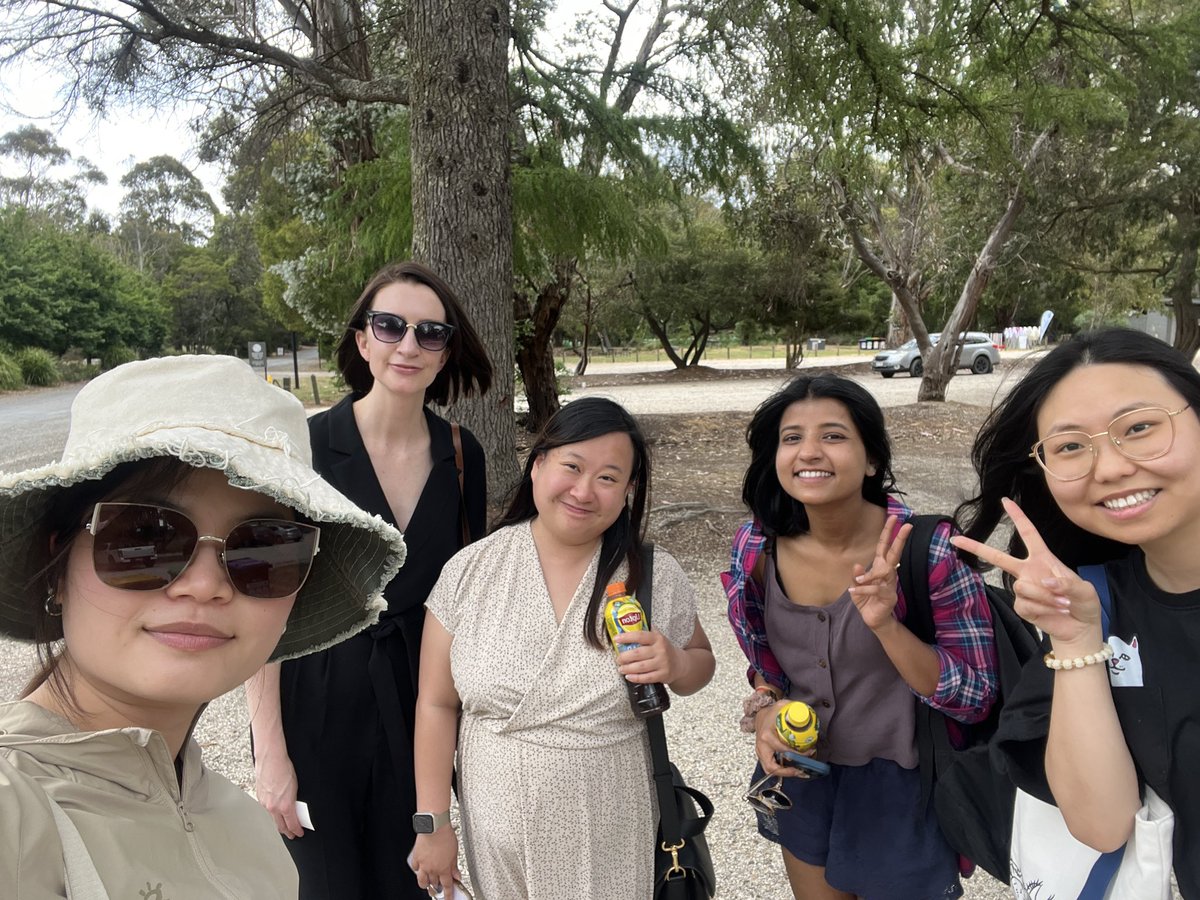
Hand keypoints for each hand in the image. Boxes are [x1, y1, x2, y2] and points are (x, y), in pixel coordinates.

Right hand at [252, 748, 303, 838]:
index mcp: (285, 806)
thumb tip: (295, 809)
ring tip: (284, 825)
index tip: (299, 833)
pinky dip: (272, 812)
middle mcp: (273, 807)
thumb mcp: (296, 787)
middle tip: (292, 835)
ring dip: (279, 823)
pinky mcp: (259, 797)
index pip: (292, 824)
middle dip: (287, 832)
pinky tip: (275, 811)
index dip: (297, 831)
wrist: (271, 759)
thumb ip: (294, 801)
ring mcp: (265, 803)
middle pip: (280, 826)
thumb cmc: (284, 768)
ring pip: (273, 818)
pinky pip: (267, 808)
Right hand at [410, 828, 461, 896]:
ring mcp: (423, 864)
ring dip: (425, 884)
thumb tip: (457, 876)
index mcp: (444, 869)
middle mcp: (433, 869)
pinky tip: (419, 869)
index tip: (448, 898)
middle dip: (437, 889)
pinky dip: (417, 870)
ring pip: (422, 881)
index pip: (447, 886)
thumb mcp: (455, 853)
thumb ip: (455, 866)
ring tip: (427, 885)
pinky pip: (415, 868)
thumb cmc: (445, 836)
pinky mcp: (416, 858)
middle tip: (438, 890)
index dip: (448, 895)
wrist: (434, 827)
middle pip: (434, 884)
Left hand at [613, 629, 678, 683]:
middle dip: (624, 657)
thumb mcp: (658, 637)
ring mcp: (662, 663)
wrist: (680, 663)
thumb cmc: (664, 649)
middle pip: (638, 653)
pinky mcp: (663, 675)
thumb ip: (646, 631)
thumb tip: (629, 623)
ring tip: (621, 668)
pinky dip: (636, 678)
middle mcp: (660, 650)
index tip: (616, 639)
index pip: (640, 636)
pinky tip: (629, 676)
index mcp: (658, 638)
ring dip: (628, 668)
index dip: (627, 637)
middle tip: (618, 659)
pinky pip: (647, 678)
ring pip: (641, 667)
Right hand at [753, 698, 813, 777]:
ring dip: (784, 773)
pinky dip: (780, 771)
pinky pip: (769, 767)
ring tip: (798, 772)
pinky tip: (792, 769)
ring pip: (769, 770)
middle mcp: (761, 746)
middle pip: (771, 766)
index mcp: (766, 736)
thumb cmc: (771, 713)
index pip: (782, 749)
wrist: (761, 715)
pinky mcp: (762, 755)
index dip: (797, 754)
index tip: (809, 752)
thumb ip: (795, 710)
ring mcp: (760, 752)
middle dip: (787, 772)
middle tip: (801, 771)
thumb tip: (808, 716)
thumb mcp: (783, 707)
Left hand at [848, 515, 911, 631]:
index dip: (888, 532)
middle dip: (900, 539)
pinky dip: (864, 589)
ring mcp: (890, 584)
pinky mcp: (889, 597)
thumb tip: (857, 564)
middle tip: (908, 525)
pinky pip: (876, 589)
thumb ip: (856, 576)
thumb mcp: (856, 587)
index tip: (894, 517)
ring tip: (856, 582)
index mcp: (880, 568)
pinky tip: (853, 591)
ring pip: (884, 572)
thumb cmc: (866, 600)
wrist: (874, 620)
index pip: (885, 547)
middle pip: (895, 553)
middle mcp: (888, 574)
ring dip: (868, 576)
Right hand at [949, 497, 1103, 649]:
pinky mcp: (1022, 607)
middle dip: (976, 547)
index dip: (1018, 517)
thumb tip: (1043, 581)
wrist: (1080, 629)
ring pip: (1021, 586)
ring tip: (1062, 604)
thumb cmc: (1084, 604)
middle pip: (998, 557)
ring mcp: (1024, 589)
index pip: (1028, 533)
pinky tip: (1054, 612)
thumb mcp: (1084, 590)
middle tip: (957, 539)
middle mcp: (1029, 571)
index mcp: (1043, 559)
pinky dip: (1043, 609)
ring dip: (1044, 596)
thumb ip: (1067, 583)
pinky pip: (1025, 604)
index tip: (1005, 501)